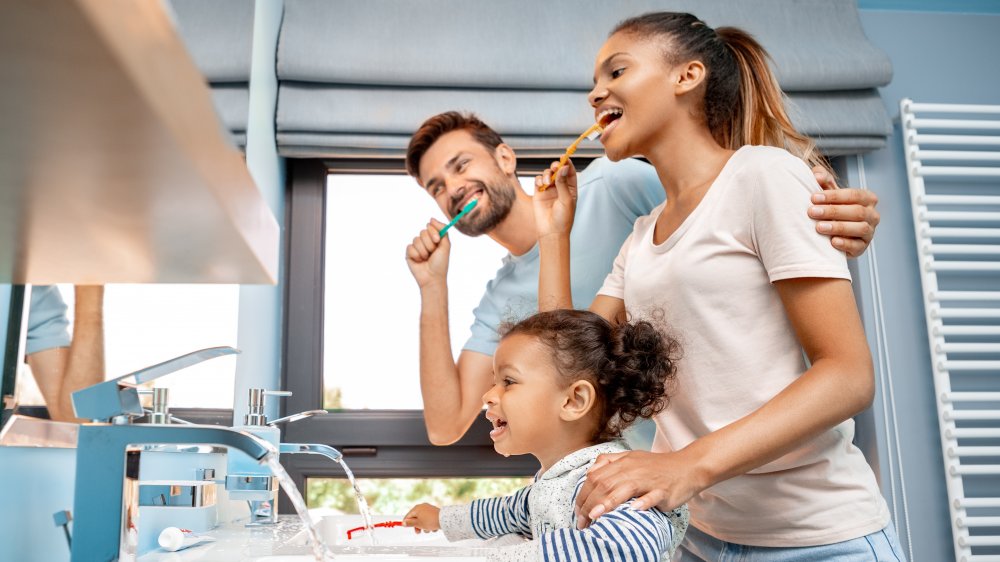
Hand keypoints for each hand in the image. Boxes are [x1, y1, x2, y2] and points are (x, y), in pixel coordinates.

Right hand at [402, 503, 440, 532]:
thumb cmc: (430, 521)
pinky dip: (430, 524)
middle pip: (416, 518)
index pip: (408, 515)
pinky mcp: (434, 513)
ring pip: (423, 520)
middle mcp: (422, 507)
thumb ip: (410, 523)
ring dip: (424, 527)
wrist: (444, 520)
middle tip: (418, 532)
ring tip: (429, 530)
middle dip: (417, 526)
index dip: (406, 522)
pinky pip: (429, 520)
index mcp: (417, 508)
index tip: (405, 527)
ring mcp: (429, 509)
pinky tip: (434, 528)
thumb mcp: (418, 524)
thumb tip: (403, 523)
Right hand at [405, 219, 450, 288]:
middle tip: (432, 253)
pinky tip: (419, 261)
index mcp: (434, 238)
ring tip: (426, 259)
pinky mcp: (409, 253)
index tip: (437, 241)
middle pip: (423, 232)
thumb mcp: (446, 246)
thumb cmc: (440, 263)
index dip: (433, 232)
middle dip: (429, 244)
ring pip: (416, 240)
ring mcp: (416, 247)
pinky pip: (410, 247)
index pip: (430, 226)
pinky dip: (416, 255)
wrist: (432, 278)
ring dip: (423, 251)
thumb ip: (442, 231)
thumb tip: (431, 219)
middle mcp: (425, 241)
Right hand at [533, 159, 577, 239]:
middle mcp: (560, 188)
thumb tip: (563, 167)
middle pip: (557, 171)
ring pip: (547, 174)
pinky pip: (538, 181)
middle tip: (555, 167)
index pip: (569, 172)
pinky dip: (539, 179)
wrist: (551, 232)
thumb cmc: (563, 218)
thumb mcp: (566, 200)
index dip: (567, 163)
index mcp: (571, 189)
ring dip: (547, 174)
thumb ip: (563, 183)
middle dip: (556, 166)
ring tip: (547, 182)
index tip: (564, 157)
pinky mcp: (539, 194)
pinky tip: (541, 185)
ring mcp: (549, 190)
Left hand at [574, 450, 702, 528]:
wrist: (688, 466)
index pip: (595, 476)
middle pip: (605, 483)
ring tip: (595, 515)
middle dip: (589, 503)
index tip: (577, 510)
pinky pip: (651, 496)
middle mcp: (632, 469)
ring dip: (607, 502)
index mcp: (622, 462)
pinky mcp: (663, 490)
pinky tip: (634, 510)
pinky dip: (642, 503)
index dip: (583, 493)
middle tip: (582, 521)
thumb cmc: (657, 466)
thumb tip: (590, 472)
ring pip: (624, 488)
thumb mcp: (631, 458)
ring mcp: (648, 479)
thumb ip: (610, 462)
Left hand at [809, 167, 879, 257]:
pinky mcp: (863, 247)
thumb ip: (823, 180)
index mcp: (866, 198)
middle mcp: (872, 214)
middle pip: (857, 211)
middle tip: (812, 212)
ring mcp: (869, 232)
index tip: (813, 197)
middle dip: (833, 211)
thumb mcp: (829, 192)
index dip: (834, 196)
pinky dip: (845, 244)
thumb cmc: (832, 207)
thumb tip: (817, 174)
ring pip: (860, 228)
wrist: (832, 231)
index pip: (854, 195)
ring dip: (838, 227)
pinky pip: (857, 246)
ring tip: (819, 227)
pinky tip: (832, 242)